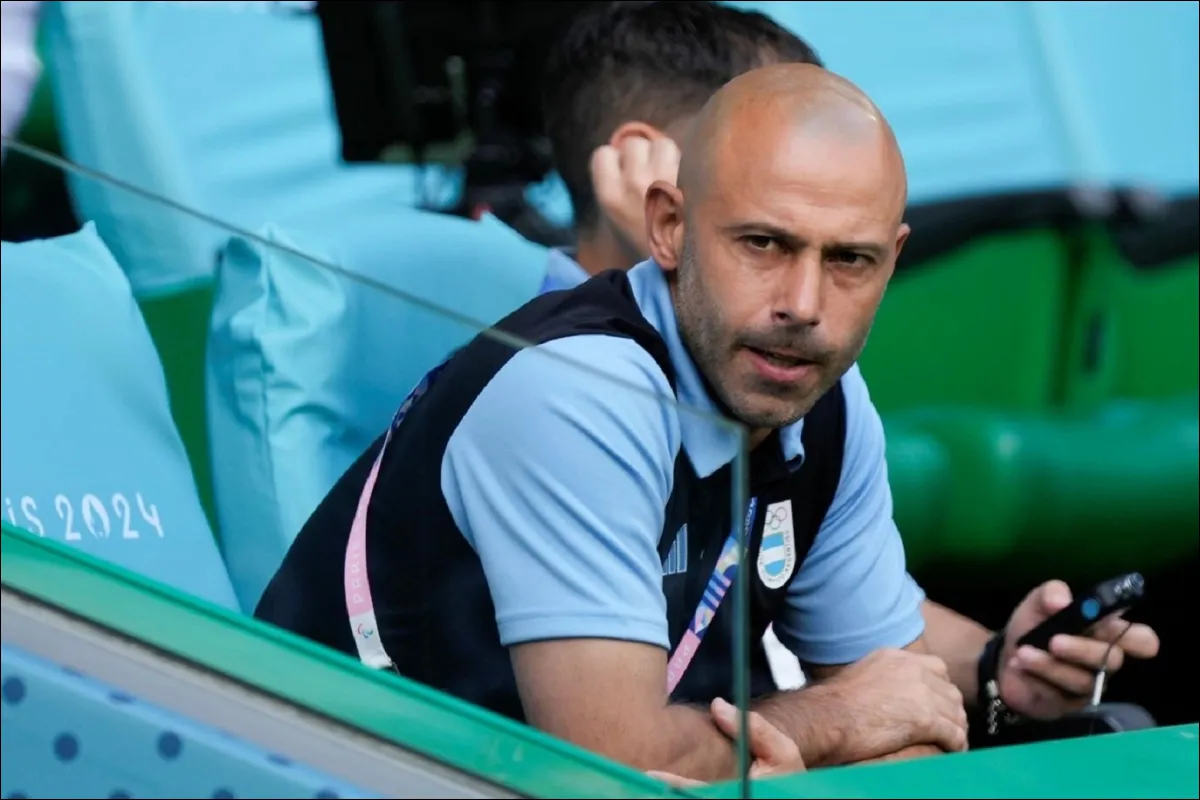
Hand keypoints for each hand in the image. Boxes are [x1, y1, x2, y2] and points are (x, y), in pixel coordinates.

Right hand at [590, 135, 680, 258]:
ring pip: (661, 143)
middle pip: (634, 144)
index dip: (617, 161)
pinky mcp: (691, 178)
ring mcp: (663, 178)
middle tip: (654, 176)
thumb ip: (617, 186)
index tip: (626, 174)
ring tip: (673, 177)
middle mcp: (632, 182)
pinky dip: (688, 163)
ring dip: (668, 156)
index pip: (603, 154)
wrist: (684, 268)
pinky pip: (686, 154)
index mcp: (610, 197)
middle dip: (644, 155)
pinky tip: (691, 182)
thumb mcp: (618, 220)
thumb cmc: (649, 247)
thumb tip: (625, 151)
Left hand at [647, 698, 805, 786]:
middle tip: (635, 780)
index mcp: (742, 796)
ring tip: (640, 784)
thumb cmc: (789, 773)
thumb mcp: (781, 751)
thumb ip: (753, 729)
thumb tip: (717, 705)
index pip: (699, 795)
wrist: (795, 793)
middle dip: (665, 794)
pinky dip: (677, 793)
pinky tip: (658, 788)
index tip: (651, 774)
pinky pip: (695, 798)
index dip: (674, 786)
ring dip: (668, 795)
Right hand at [822, 648, 967, 762]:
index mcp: (896, 657)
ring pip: (956, 713)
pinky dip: (955, 746)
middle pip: (950, 690)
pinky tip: (949, 752)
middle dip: (951, 710)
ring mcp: (921, 692)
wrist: (827, 717)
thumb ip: (882, 678)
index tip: (937, 705)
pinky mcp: (926, 719)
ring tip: (950, 744)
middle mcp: (912, 669)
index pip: (936, 667)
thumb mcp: (861, 676)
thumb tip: (891, 696)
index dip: (939, 689)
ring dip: (955, 729)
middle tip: (947, 727)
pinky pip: (954, 734)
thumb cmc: (834, 705)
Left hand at [999, 580, 1160, 719]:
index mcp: (1106, 633)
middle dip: (1082, 649)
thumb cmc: (1033, 628)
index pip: (1141, 640)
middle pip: (1113, 660)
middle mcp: (1103, 661)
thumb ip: (1050, 593)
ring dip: (1049, 665)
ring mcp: (1088, 685)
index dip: (1140, 639)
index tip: (1122, 631)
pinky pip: (1059, 695)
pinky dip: (1036, 677)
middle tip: (1054, 641)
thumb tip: (1061, 600)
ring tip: (1023, 652)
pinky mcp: (1068, 704)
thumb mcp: (1037, 603)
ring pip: (1083, 680)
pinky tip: (1019, 666)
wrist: (1003, 658)